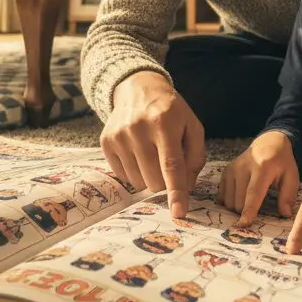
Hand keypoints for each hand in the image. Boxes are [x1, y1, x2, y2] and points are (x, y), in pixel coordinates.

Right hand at [100, 71, 205, 218]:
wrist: (138, 88)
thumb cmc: (171, 111)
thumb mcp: (192, 125)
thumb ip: (195, 157)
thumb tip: (186, 188)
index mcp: (164, 123)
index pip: (171, 165)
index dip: (176, 192)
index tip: (179, 213)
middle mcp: (138, 129)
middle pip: (154, 179)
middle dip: (165, 183)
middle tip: (168, 165)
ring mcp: (119, 135)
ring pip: (138, 181)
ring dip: (149, 178)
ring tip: (152, 155)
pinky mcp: (106, 141)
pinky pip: (123, 175)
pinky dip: (134, 172)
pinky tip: (138, 153)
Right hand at [217, 131, 299, 223]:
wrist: (268, 143)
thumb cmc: (282, 163)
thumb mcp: (292, 176)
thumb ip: (288, 195)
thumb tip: (285, 214)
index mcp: (262, 168)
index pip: (253, 192)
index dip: (249, 210)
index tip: (245, 223)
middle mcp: (243, 167)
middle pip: (239, 201)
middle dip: (246, 211)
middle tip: (258, 208)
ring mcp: (232, 169)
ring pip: (229, 201)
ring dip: (238, 208)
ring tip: (250, 200)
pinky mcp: (225, 172)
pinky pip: (222, 196)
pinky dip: (230, 202)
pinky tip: (240, 196)